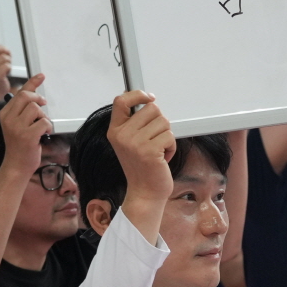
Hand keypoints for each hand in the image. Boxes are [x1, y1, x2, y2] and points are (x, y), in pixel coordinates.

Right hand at [0, 73, 52, 176]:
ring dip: (43, 116)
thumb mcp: (16, 125)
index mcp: (5, 114)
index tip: (41, 76)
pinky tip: (43, 134)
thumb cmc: (19, 146)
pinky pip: (44, 122)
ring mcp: (17, 127)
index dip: (32, 83)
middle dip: (38, 98)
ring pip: (36, 108)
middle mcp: (8, 119)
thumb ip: (22, 111)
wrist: (16, 166)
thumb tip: (36, 96)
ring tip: (40, 126)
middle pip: (26, 96)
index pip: (19, 93)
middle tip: (43, 105)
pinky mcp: (28, 136)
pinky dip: (48, 127)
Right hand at [107, 89, 175, 205]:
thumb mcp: (131, 142)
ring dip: (166, 136)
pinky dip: (171, 147)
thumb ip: (135, 123)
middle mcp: (122, 135)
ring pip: (163, 122)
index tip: (148, 98)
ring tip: (158, 151)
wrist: (145, 192)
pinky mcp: (149, 150)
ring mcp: (135, 143)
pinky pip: (169, 136)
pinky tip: (163, 158)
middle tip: (155, 140)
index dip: (137, 94)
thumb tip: (148, 101)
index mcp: (115, 131)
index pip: (121, 101)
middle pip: (152, 108)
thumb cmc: (142, 168)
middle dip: (160, 123)